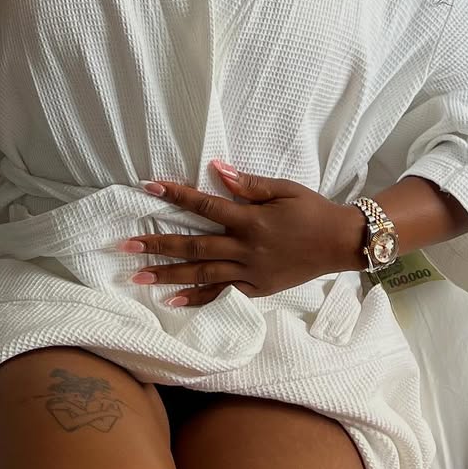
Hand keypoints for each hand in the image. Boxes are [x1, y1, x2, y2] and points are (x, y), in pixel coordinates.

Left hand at [118, 161, 364, 306]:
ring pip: (202, 274)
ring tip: (137, 275)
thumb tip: (216, 168)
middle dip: (158, 245)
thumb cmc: (313, 210)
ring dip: (168, 274)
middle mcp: (246, 248)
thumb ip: (249, 183)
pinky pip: (221, 295)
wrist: (341, 243)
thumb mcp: (284, 190)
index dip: (176, 196)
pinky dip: (196, 298)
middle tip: (126, 245)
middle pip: (194, 246)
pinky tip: (171, 300)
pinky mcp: (257, 290)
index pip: (205, 206)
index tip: (148, 188)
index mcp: (251, 220)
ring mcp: (250, 272)